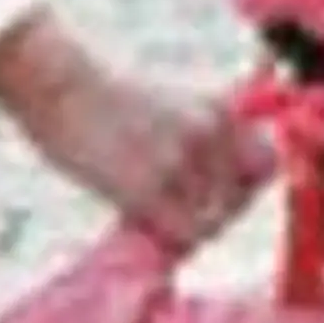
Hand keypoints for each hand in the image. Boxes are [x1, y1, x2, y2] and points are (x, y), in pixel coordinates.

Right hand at [0, 8, 262, 250]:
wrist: (57, 83)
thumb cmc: (101, 93)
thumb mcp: (169, 99)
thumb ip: (199, 131)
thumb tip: (219, 171)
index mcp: (217, 109)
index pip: (266, 162)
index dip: (245, 183)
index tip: (221, 190)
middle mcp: (209, 135)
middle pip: (240, 197)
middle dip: (217, 209)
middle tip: (184, 210)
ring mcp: (180, 163)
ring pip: (213, 221)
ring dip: (191, 226)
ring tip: (159, 215)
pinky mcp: (148, 189)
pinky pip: (183, 235)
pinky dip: (172, 239)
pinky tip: (146, 223)